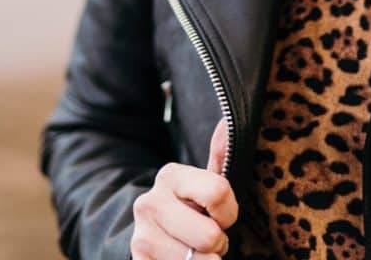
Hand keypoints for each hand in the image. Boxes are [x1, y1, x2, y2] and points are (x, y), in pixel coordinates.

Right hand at [131, 118, 236, 259]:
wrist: (149, 237)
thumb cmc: (187, 208)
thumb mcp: (202, 182)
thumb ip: (218, 157)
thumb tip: (225, 124)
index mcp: (170, 176)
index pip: (219, 193)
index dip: (229, 212)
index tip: (221, 215)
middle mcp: (149, 203)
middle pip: (211, 236)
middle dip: (218, 243)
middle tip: (208, 238)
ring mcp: (141, 238)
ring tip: (195, 250)